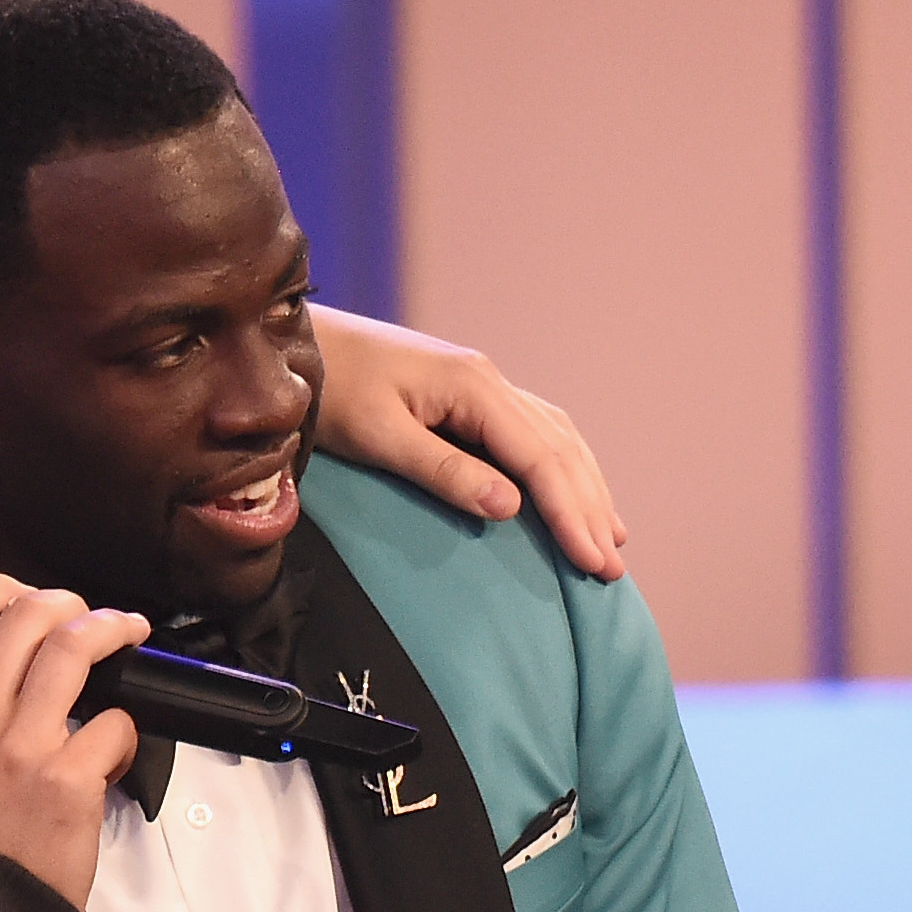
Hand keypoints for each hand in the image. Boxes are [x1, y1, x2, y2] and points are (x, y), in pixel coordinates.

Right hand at [0, 574, 146, 910]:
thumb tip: (18, 655)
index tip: (23, 595)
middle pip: (26, 614)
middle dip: (70, 602)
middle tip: (88, 617)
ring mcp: (22, 746)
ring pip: (74, 646)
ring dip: (112, 629)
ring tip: (126, 635)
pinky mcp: (68, 778)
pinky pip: (115, 721)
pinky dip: (127, 727)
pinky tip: (116, 748)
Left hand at [309, 304, 628, 580]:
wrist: (298, 344)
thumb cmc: (330, 391)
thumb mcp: (379, 436)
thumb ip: (443, 470)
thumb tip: (510, 508)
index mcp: (473, 387)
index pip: (540, 457)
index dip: (569, 512)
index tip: (594, 561)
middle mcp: (489, 381)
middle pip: (558, 448)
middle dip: (588, 508)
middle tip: (612, 567)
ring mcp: (480, 383)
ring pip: (554, 437)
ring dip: (584, 486)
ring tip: (609, 535)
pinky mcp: (465, 393)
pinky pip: (532, 431)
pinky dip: (559, 465)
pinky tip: (569, 488)